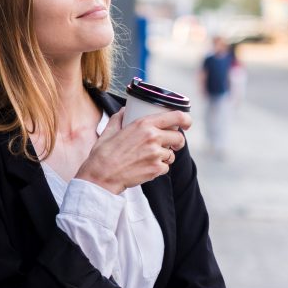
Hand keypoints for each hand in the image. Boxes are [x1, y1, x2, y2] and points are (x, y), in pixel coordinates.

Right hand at [75, 108, 190, 193]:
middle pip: (179, 137)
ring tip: (150, 158)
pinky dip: (158, 168)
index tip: (187, 123)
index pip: (176, 117)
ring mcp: (156, 154)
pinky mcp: (156, 169)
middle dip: (176, 141)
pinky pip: (166, 167)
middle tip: (169, 144)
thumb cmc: (103, 154)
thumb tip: (124, 110)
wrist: (101, 176)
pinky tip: (146, 167)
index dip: (186, 119)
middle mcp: (153, 137)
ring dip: (165, 156)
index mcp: (144, 124)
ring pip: (172, 154)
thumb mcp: (109, 131)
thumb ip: (119, 118)